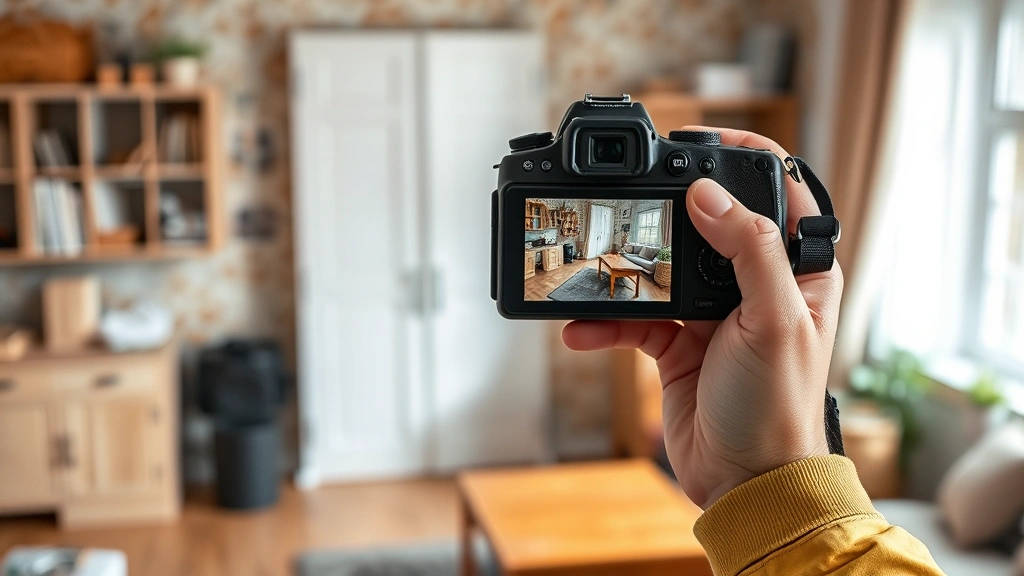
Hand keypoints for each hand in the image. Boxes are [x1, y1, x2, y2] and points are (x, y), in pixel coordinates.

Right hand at [562, 128, 842, 508]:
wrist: (746, 482)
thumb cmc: (779, 407)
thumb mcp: (772, 321)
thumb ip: (748, 250)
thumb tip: (707, 193)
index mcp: (798, 270)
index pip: (776, 190)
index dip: (742, 158)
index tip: (699, 141)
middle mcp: (755, 284)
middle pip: (705, 224)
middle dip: (663, 216)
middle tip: (627, 206)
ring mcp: (712, 314)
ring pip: (659, 271)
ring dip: (622, 277)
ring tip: (591, 276)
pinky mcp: (676, 344)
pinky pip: (633, 318)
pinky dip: (604, 322)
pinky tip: (580, 329)